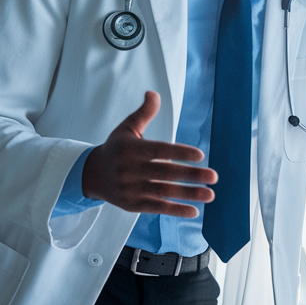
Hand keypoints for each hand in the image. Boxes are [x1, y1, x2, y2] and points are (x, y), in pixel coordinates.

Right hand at [82, 91, 216, 217]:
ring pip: (164, 192)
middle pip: (166, 173)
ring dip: (189, 194)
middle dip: (192, 175)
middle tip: (214, 176)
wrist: (91, 175)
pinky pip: (156, 208)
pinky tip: (194, 211)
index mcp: (132, 149)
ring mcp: (131, 189)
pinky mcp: (132, 205)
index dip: (180, 153)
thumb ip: (144, 113)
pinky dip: (175, 210)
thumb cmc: (116, 148)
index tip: (200, 155)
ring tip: (210, 194)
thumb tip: (153, 93)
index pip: (160, 151)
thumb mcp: (127, 129)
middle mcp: (131, 170)